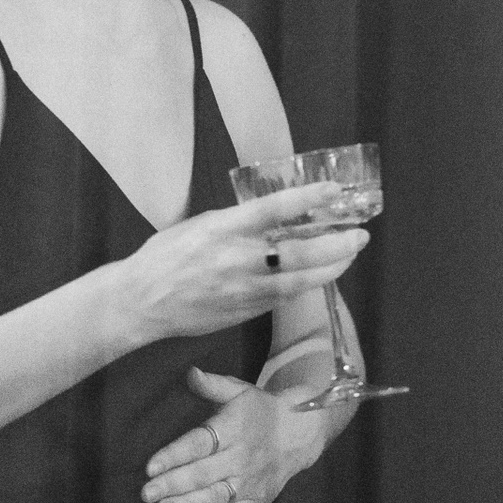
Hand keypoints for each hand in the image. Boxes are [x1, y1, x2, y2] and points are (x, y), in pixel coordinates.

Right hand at [113, 182, 367, 341]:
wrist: (142, 302)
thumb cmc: (166, 255)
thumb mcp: (200, 225)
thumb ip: (237, 222)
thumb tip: (273, 217)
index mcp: (223, 228)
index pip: (274, 209)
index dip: (308, 198)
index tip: (335, 190)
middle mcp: (238, 259)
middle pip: (299, 252)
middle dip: (336, 243)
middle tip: (360, 235)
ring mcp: (244, 289)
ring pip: (300, 280)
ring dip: (332, 268)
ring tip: (350, 255)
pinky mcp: (246, 311)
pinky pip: (285, 296)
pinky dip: (307, 284)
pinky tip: (321, 275)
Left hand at [141, 367, 325, 502]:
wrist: (299, 432)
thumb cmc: (259, 410)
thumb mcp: (239, 390)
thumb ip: (213, 385)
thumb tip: (190, 373)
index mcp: (234, 428)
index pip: (200, 443)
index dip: (174, 455)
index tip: (150, 466)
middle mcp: (242, 456)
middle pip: (203, 473)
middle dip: (173, 484)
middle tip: (146, 493)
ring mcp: (251, 480)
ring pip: (217, 496)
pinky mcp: (259, 498)